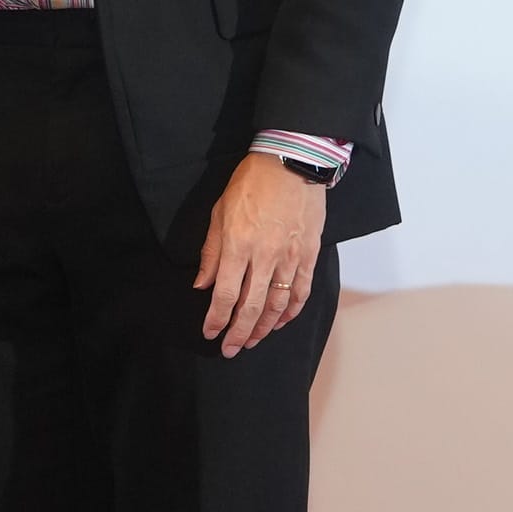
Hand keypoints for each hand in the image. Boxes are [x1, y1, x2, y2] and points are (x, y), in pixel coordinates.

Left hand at [193, 154, 326, 353]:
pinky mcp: (310, 254)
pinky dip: (291, 311)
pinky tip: (281, 322)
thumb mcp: (219, 212)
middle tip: (231, 349)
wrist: (291, 162)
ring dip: (264, 327)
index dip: (217, 319)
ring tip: (253, 340)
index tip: (210, 332)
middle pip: (251, 307)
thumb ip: (211, 252)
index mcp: (238, 245)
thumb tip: (203, 285)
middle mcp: (265, 256)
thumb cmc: (251, 184)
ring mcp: (291, 257)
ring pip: (278, 304)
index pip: (226, 295)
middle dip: (239, 333)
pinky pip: (302, 291)